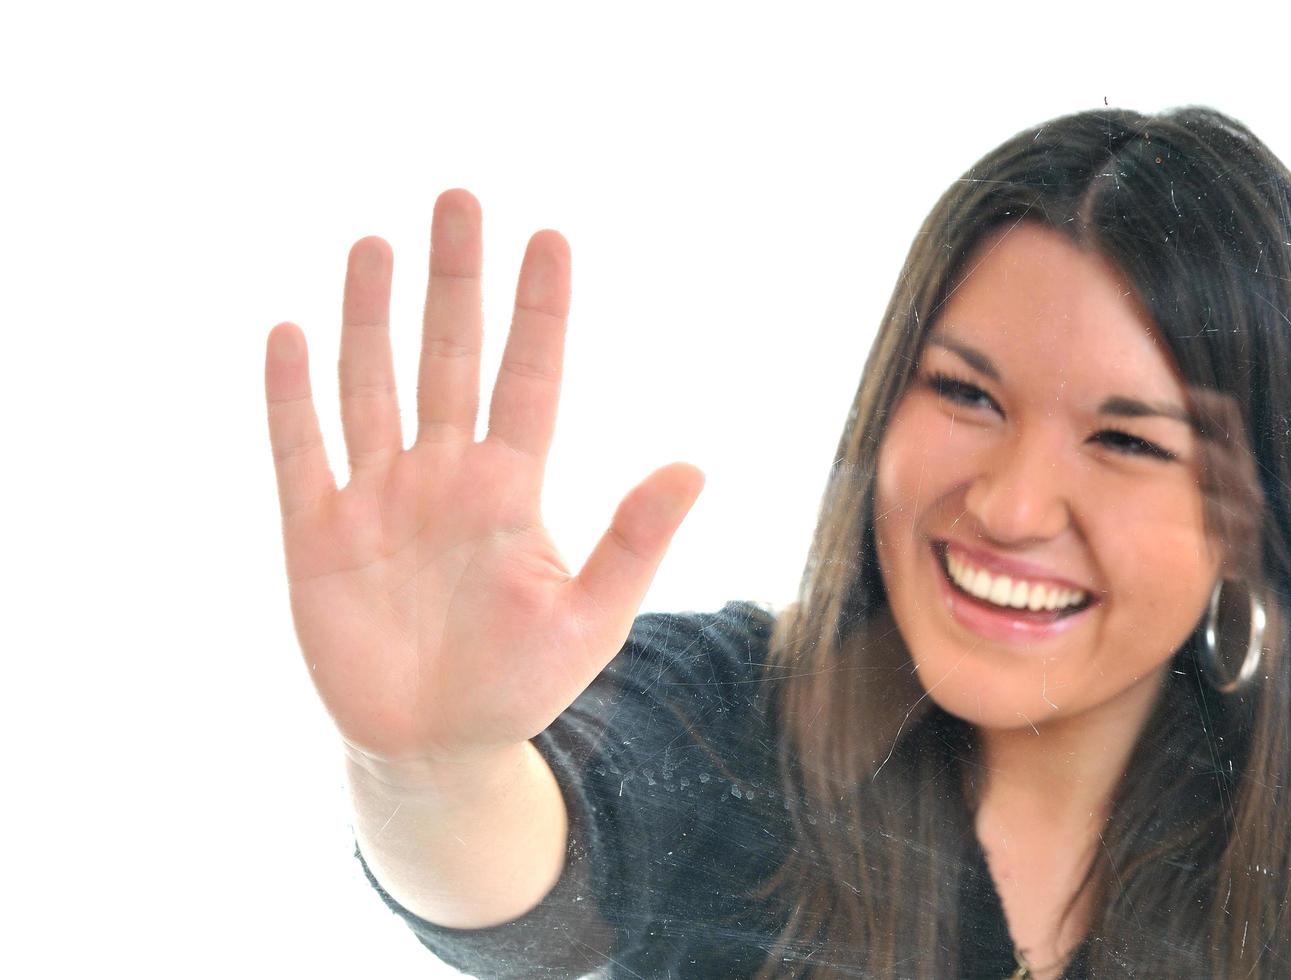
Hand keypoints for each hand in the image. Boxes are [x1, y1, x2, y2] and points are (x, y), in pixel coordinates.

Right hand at [264, 190, 703, 775]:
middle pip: (450, 357)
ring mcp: (377, 498)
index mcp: (512, 488)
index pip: (530, 377)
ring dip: (371, 316)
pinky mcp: (317, 534)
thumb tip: (696, 466)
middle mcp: (445, 475)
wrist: (436, 748)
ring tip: (377, 242)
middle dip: (454, 281)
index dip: (539, 310)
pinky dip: (292, 396)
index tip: (550, 236)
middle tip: (459, 197)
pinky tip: (289, 332)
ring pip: (371, 385)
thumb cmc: (522, 684)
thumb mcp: (591, 618)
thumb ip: (634, 541)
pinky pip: (299, 450)